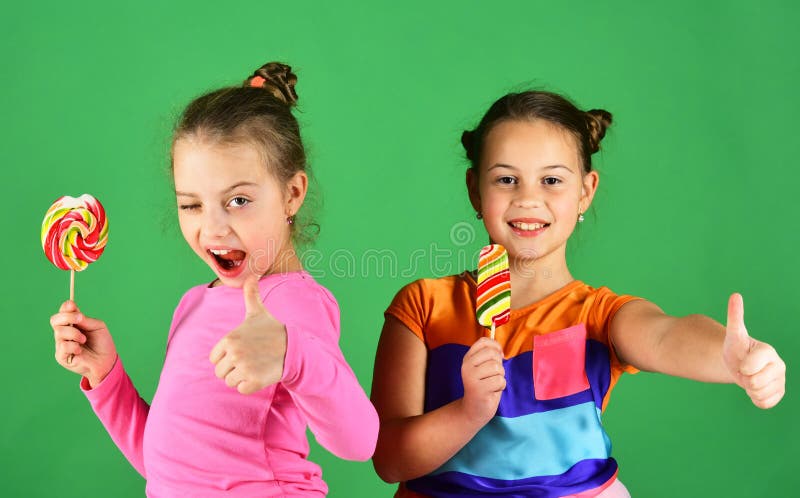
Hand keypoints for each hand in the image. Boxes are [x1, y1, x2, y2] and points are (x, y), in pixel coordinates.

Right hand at [50, 301, 116, 387]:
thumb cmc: (103, 344)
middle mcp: (65, 333)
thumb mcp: (97, 327)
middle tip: (79, 318)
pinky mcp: (61, 356)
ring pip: (59, 332)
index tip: (72, 305)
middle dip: (67, 316)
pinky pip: (62, 346)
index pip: (63, 313)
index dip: (65, 308)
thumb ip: (85, 320)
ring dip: (74, 333)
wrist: (106, 361)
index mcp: (73, 324)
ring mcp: (61, 344)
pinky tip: (80, 350)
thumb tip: (73, 311)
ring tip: (84, 339)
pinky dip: (73, 346)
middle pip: (55, 320)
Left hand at [209, 275, 286, 394]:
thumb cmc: (272, 330)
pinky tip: (261, 374)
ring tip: (256, 365)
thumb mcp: (258, 313)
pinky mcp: (254, 382)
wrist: (293, 347)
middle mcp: (234, 354)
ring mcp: (244, 368)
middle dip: (234, 368)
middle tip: (251, 359)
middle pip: (221, 372)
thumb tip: (252, 275)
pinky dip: (251, 385)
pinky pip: (242, 389)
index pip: (215, 358)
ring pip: (230, 382)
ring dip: (242, 377)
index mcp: (228, 339)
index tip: (243, 350)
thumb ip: (250, 295)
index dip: (227, 356)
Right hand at [459, 337, 505, 423]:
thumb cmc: (483, 387)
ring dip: (500, 377)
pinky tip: (492, 391)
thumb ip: (489, 356)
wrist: (474, 409)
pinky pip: (500, 381)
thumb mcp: (483, 368)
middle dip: (499, 365)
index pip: (483, 342)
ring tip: (492, 384)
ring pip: (497, 368)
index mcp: (467, 358)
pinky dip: (500, 387)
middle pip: (493, 354)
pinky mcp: (478, 389)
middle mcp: (466, 366)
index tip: (499, 355)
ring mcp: (471, 377)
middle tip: (493, 375)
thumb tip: (499, 350)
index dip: (495, 346)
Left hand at [723, 293, 785, 408]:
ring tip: (749, 378)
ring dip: (748, 389)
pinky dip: (755, 399)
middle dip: (744, 379)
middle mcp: (779, 366)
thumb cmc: (736, 348)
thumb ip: (735, 316)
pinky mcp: (779, 393)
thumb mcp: (733, 334)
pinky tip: (755, 388)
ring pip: (758, 394)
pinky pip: (764, 404)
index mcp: (768, 352)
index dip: (741, 367)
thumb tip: (735, 295)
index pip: (749, 368)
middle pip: (753, 383)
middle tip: (744, 371)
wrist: (739, 364)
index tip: (742, 361)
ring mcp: (781, 381)